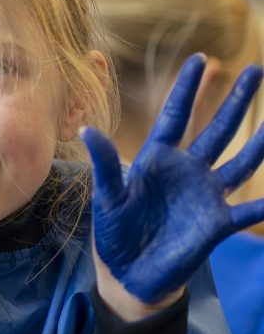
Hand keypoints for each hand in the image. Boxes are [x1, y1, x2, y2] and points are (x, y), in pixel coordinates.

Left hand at [85, 55, 263, 310]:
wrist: (128, 275)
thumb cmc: (114, 233)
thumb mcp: (107, 198)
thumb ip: (106, 166)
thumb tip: (87, 130)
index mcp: (157, 160)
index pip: (175, 117)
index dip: (186, 90)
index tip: (199, 59)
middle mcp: (187, 172)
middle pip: (217, 129)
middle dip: (235, 101)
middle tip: (255, 70)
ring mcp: (205, 196)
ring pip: (241, 162)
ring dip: (261, 142)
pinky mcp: (217, 223)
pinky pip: (249, 210)